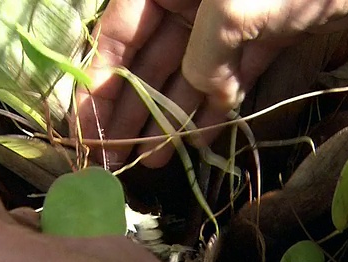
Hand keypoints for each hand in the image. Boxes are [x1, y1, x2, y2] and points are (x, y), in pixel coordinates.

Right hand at [74, 0, 347, 168]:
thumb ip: (203, 55)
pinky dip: (215, 109)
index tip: (86, 126)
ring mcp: (226, 21)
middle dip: (131, 109)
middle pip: (147, 59)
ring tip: (150, 160)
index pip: (116, 32)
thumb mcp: (234, 9)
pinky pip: (228, 79)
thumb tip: (201, 90)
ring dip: (169, 118)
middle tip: (114, 156)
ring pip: (187, 75)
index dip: (98, 81)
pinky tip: (198, 142)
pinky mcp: (261, 39)